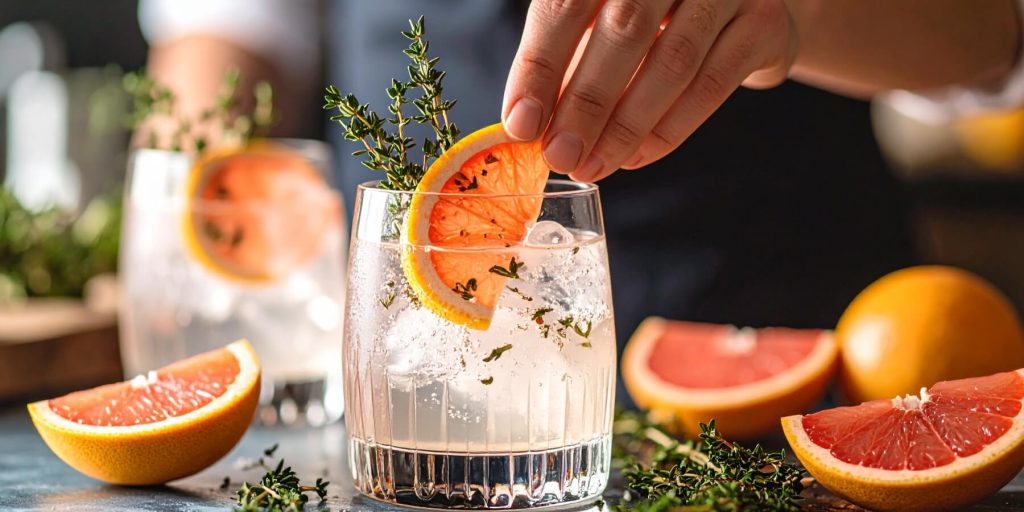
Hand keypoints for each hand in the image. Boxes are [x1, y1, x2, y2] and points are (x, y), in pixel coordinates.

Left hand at [502, 0, 797, 180]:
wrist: (741, 7)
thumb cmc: (652, 19)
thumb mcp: (600, 26)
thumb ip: (564, 65)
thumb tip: (525, 124)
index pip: (566, 3)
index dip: (539, 66)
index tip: (521, 123)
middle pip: (623, 29)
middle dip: (585, 102)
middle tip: (560, 155)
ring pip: (673, 61)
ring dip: (627, 125)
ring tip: (594, 164)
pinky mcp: (763, 21)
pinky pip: (712, 83)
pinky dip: (670, 128)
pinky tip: (637, 156)